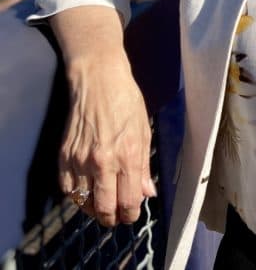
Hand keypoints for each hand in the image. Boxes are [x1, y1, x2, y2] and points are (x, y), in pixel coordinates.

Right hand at [59, 54, 156, 226]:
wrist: (98, 81)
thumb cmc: (127, 102)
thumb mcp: (144, 132)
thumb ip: (144, 166)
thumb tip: (148, 193)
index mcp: (127, 156)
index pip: (128, 200)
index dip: (131, 214)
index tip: (132, 215)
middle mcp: (102, 162)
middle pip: (104, 207)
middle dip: (112, 217)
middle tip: (117, 217)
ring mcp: (79, 160)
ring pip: (83, 202)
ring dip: (93, 208)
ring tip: (102, 205)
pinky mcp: (63, 156)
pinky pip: (67, 188)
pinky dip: (76, 195)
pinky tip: (86, 191)